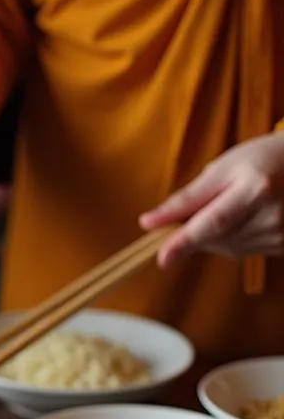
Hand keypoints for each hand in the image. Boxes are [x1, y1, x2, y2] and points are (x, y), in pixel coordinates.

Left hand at [139, 131, 283, 266]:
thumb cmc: (261, 160)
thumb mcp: (222, 169)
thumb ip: (186, 199)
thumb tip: (148, 222)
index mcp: (257, 189)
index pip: (212, 222)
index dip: (184, 241)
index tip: (162, 259)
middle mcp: (272, 215)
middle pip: (215, 239)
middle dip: (197, 231)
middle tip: (206, 206)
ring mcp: (281, 234)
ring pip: (226, 248)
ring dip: (215, 236)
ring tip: (232, 207)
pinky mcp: (283, 246)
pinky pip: (242, 251)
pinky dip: (233, 239)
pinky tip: (245, 218)